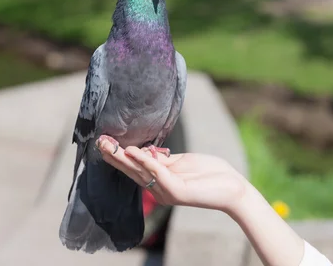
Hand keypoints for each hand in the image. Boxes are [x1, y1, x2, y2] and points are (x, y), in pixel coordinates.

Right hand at [96, 136, 248, 213]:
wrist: (233, 187)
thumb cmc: (211, 173)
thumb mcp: (183, 162)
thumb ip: (165, 159)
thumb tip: (145, 150)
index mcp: (159, 181)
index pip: (135, 167)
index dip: (120, 155)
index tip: (105, 140)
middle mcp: (158, 189)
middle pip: (132, 170)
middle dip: (115, 155)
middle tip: (99, 141)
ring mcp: (166, 192)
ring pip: (141, 172)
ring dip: (124, 157)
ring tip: (109, 145)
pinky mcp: (176, 192)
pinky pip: (158, 173)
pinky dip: (146, 162)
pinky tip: (135, 151)